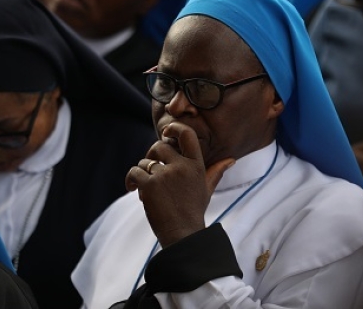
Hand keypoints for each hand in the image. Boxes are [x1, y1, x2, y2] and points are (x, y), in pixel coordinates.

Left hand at [125, 122, 234, 247]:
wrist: (183, 235)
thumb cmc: (194, 211)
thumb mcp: (206, 189)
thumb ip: (215, 172)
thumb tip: (231, 159)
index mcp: (196, 165)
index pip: (187, 135)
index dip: (175, 128)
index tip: (166, 131)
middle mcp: (181, 167)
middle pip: (159, 146)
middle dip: (151, 155)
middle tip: (150, 166)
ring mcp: (165, 175)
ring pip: (144, 162)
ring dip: (142, 173)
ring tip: (146, 188)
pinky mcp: (149, 185)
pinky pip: (134, 172)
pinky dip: (131, 180)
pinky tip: (132, 188)